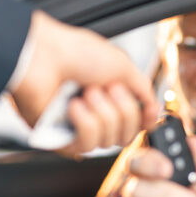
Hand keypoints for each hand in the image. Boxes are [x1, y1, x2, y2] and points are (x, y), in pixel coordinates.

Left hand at [11, 10, 158, 153]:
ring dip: (101, 113)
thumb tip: (155, 111)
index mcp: (110, 97)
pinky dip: (84, 122)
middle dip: (122, 109)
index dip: (144, 119)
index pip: (137, 124)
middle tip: (105, 87)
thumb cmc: (74, 52)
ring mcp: (77, 128)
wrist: (40, 54)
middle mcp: (95, 114)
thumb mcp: (123, 66)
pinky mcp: (59, 139)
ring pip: (108, 141)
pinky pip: (86, 144)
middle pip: (127, 135)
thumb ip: (144, 91)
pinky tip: (73, 106)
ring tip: (85, 92)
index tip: (147, 111)